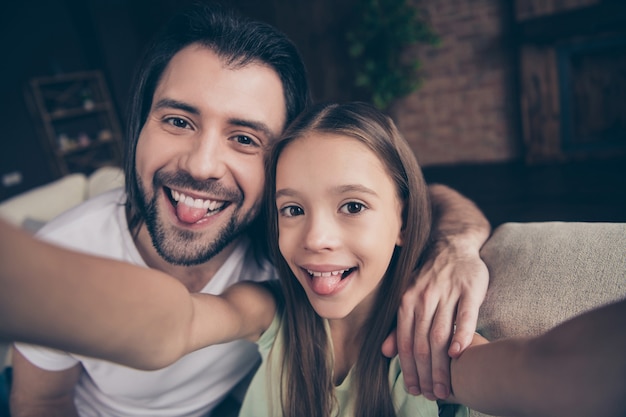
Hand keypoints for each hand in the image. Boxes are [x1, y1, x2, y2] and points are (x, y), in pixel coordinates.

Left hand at [382, 240, 488, 400]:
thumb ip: (400, 324)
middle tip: (432, 395)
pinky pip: (464, 316)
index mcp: (407, 302)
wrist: (451, 246)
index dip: (409, 369)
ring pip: (441, 334)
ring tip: (445, 387)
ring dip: (441, 365)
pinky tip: (458, 354)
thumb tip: (386, 352)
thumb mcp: (408, 296)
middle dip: (425, 373)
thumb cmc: (430, 277)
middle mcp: (424, 299)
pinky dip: (461, 336)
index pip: (406, 342)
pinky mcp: (469, 290)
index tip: (415, 389)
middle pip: (422, 343)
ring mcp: (447, 294)